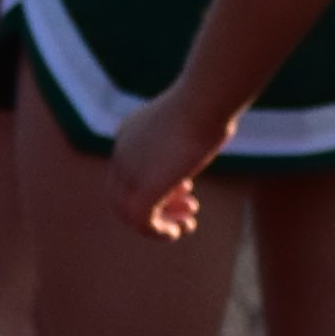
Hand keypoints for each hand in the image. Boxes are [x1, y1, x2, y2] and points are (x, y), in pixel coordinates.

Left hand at [111, 79, 224, 237]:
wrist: (203, 103)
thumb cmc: (210, 105)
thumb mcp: (195, 120)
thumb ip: (191, 134)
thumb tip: (212, 130)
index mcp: (130, 134)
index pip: (132, 172)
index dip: (158, 183)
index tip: (187, 188)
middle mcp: (122, 153)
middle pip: (126, 193)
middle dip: (157, 205)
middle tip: (191, 208)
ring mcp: (128, 172)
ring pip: (129, 211)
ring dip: (159, 223)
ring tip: (187, 226)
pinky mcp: (141, 189)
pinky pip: (140, 221)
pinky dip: (157, 231)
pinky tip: (176, 232)